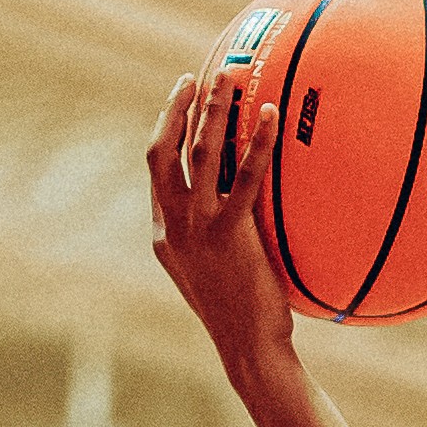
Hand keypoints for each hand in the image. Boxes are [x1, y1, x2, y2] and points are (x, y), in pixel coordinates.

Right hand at [147, 53, 300, 384]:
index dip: (167, 129)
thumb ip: (210, 238)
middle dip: (179, 108)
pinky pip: (244, 177)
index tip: (181, 100)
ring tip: (229, 78)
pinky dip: (256, 142)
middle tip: (198, 77)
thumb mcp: (212, 273)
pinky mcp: (228, 236)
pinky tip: (269, 116)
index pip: (157, 170)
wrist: (247, 349)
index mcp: (163, 234)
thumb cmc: (240, 315)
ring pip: (200, 154)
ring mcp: (197, 229)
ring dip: (214, 111)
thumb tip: (235, 205)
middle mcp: (172, 227)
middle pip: (165, 151)